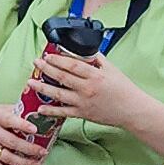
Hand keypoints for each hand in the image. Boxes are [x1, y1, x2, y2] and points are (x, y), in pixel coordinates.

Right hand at [0, 102, 49, 164]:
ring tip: (37, 163)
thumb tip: (38, 111)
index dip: (23, 125)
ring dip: (24, 163)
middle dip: (30, 149)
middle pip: (11, 142)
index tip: (35, 130)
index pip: (10, 120)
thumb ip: (17, 111)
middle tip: (43, 151)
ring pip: (6, 157)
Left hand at [28, 46, 156, 134]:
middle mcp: (87, 88)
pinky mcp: (83, 114)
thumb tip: (85, 50)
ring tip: (31, 82)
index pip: (72, 65)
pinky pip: (63, 112)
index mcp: (95, 75)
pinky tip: (40, 108)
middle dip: (46, 69)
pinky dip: (51, 111)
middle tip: (36, 63)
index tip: (47, 55)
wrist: (132, 110)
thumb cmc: (124, 89)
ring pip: (58, 94)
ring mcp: (83, 102)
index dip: (57, 60)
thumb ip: (97, 59)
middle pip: (62, 77)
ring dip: (43, 87)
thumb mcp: (112, 69)